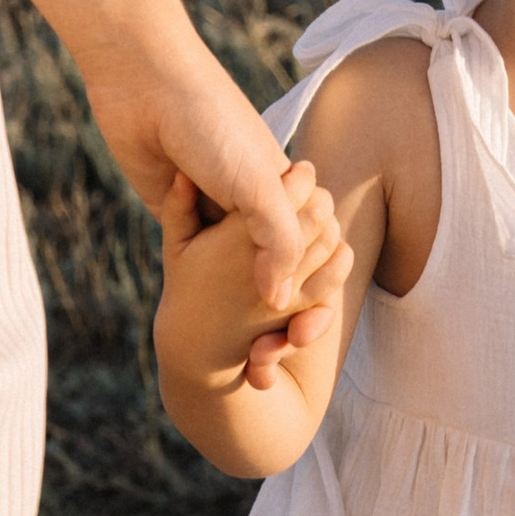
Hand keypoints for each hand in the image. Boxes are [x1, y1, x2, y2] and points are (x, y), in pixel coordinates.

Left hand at [83, 23, 348, 342]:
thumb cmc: (211, 123)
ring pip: (227, 258)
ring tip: (229, 322)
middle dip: (268, 293)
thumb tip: (279, 302)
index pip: (312, 243)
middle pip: (270, 257)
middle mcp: (253, 195)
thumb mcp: (257, 186)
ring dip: (228, 289)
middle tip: (265, 334)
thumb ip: (279, 244)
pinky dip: (191, 266)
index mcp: (286, 185)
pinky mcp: (174, 209)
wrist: (144, 84)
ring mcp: (213, 203)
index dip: (311, 281)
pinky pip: (187, 247)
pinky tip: (193, 297)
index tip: (301, 319)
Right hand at [155, 166, 341, 385]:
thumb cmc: (186, 287)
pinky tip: (327, 246)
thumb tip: (182, 173)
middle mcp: (264, 263)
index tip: (297, 170)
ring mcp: (285, 288)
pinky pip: (335, 274)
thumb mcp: (176, 247)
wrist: (199, 345)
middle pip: (318, 210)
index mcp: (235, 239)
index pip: (290, 191)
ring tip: (316, 217)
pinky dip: (338, 255)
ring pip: (331, 239)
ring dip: (329, 223)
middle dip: (318, 195)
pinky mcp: (298, 309)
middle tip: (309, 190)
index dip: (301, 175)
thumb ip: (178, 208)